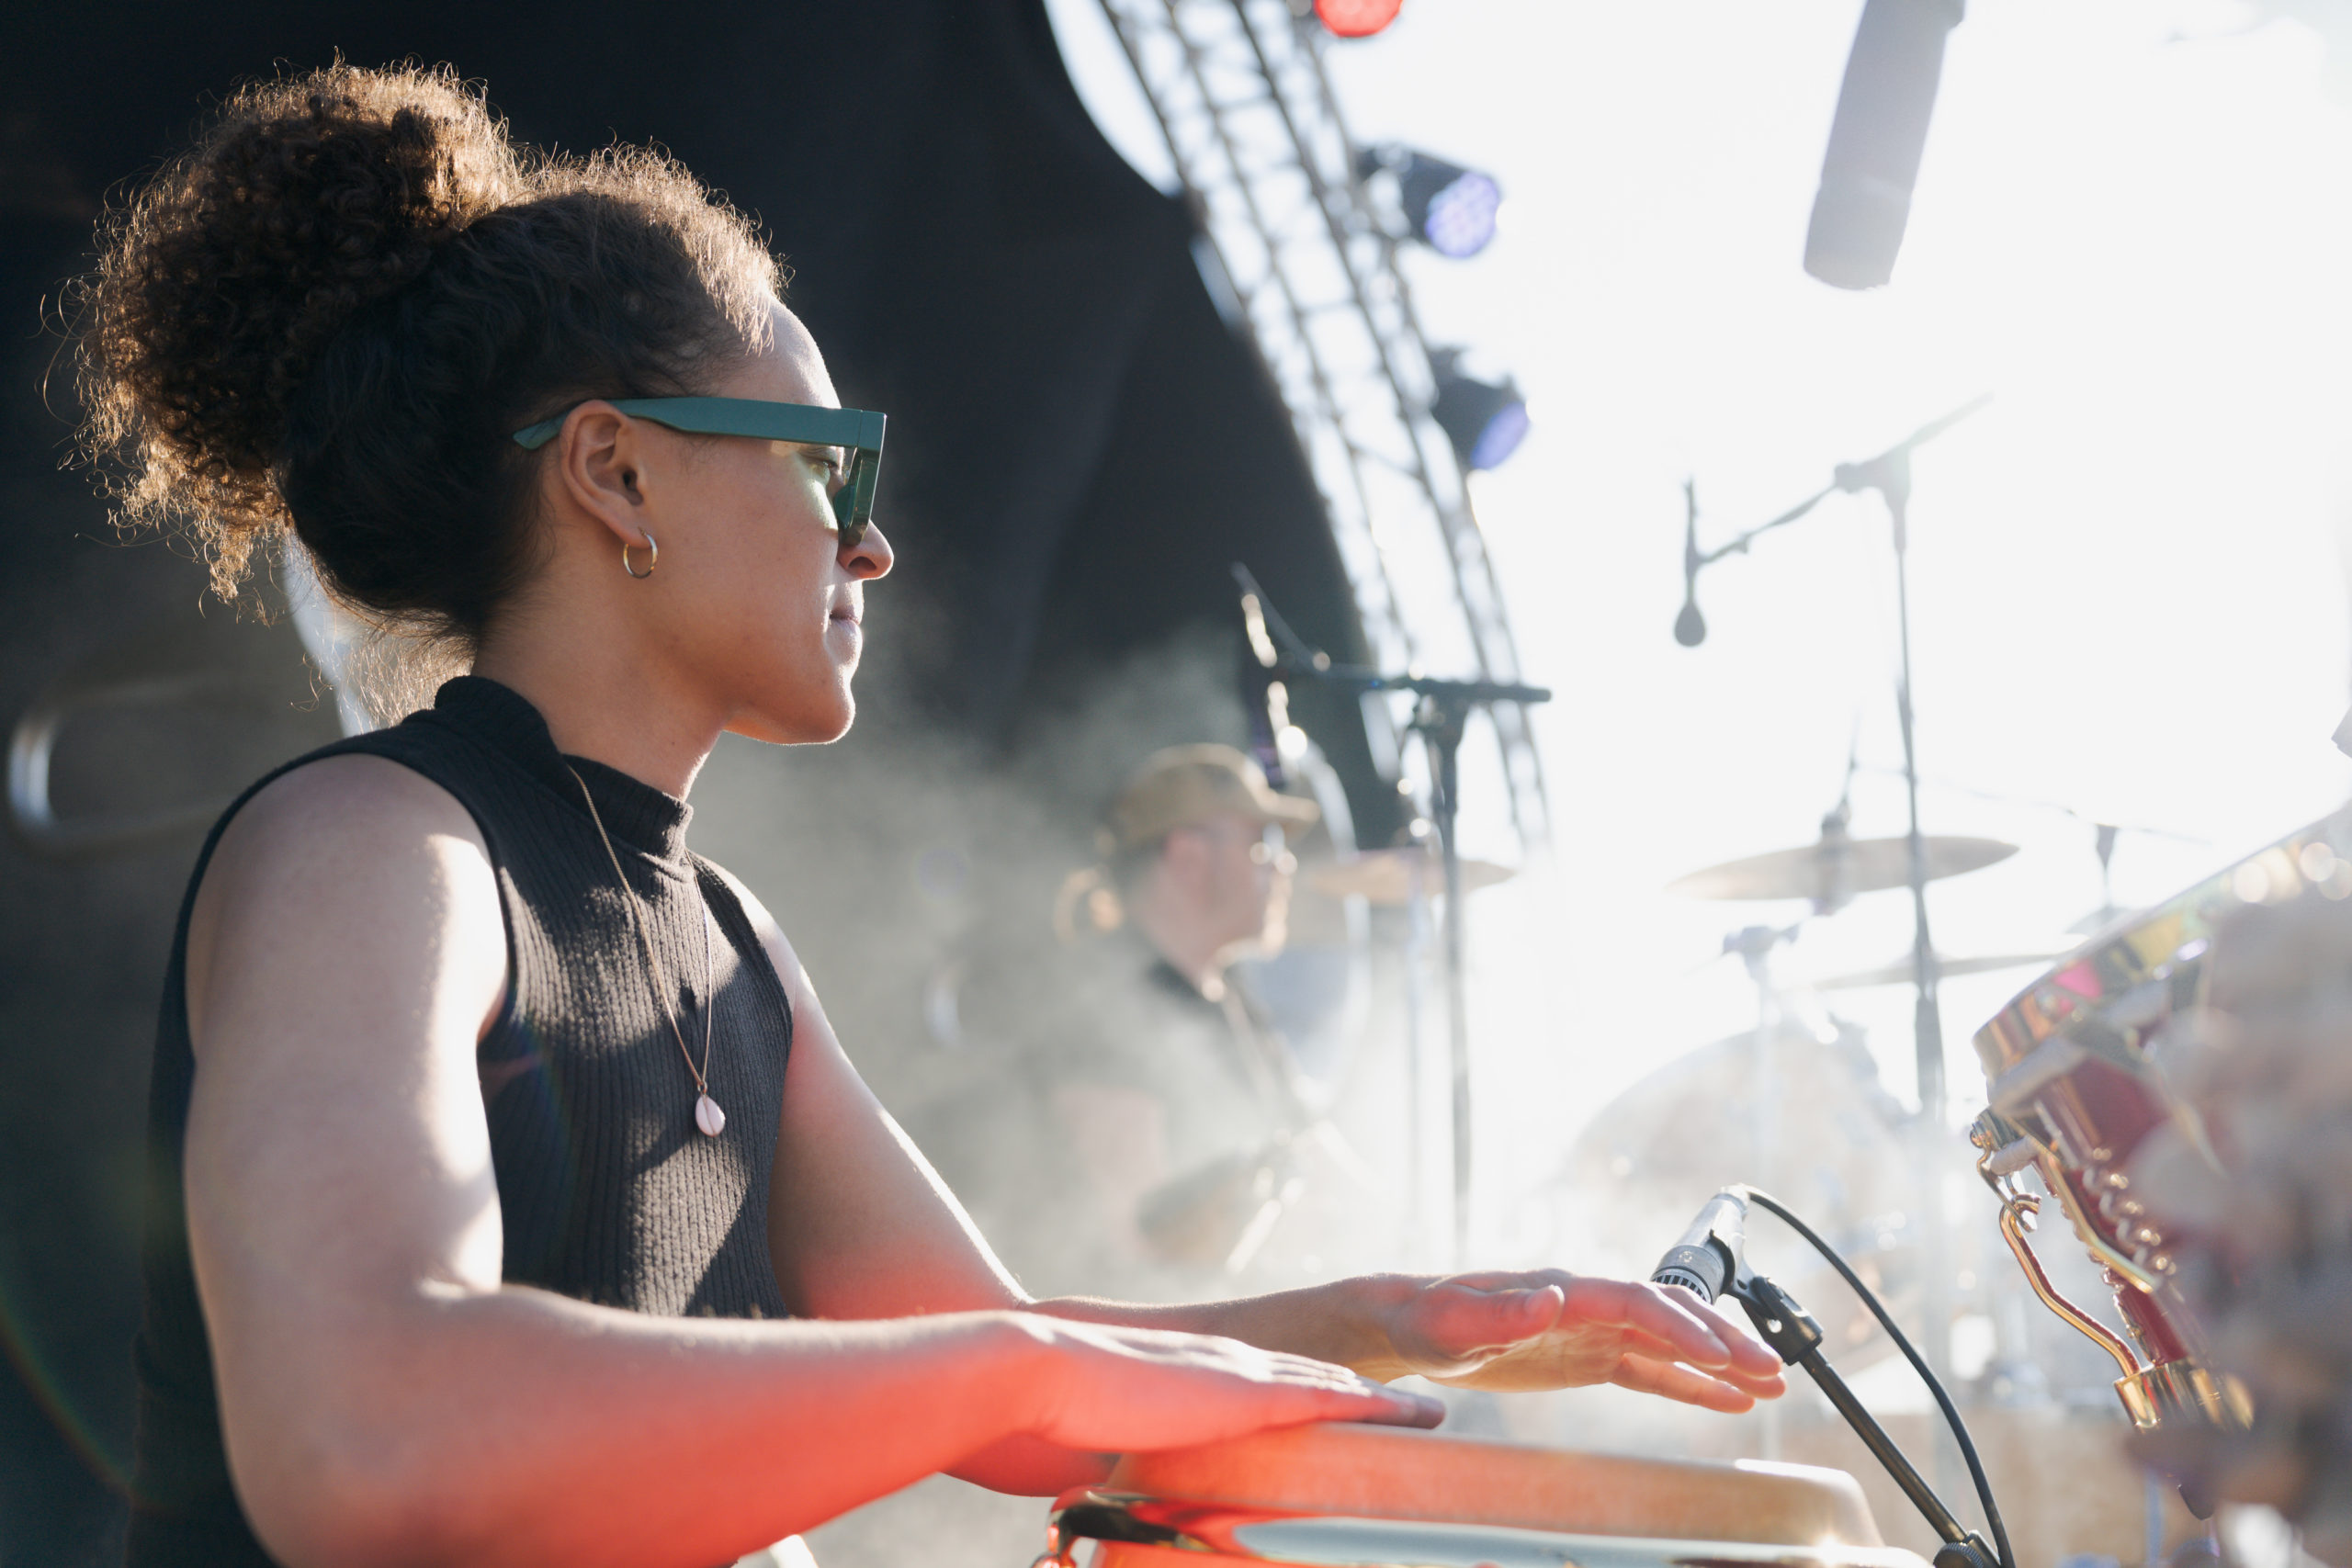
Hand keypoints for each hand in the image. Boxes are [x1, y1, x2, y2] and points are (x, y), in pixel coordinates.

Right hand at [1015, 1315, 1443, 1454]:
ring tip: (1426, 1414)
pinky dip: (1380, 1407)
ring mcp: (1245, 1373)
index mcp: (1198, 1373)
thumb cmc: (1059, 1409)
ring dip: (1381, 1401)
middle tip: (1410, 1410)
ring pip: (1335, 1385)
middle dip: (1362, 1394)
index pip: (1272, 1381)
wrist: (1045, 1371)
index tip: (1347, 1405)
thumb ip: (1133, 1452)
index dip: (1313, 1391)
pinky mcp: (1254, 1393)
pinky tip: (1416, 1416)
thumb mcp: (1109, 1434)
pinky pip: (1336, 1400)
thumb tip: (1117, 1492)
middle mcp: (1231, 1362)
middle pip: (1315, 1376)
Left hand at [1368, 1271, 1785, 1411]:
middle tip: (1773, 1370)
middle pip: (1669, 1316)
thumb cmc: (1426, 1319)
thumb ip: (1500, 1313)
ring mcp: (1592, 1330)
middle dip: (1723, 1341)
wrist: (1410, 1323)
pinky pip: (1651, 1370)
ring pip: (1671, 1342)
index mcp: (1561, 1291)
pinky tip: (1730, 1401)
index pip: (1635, 1302)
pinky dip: (1691, 1384)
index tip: (1722, 1352)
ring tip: (1774, 1384)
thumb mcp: (1452, 1323)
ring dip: (1722, 1362)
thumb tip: (1553, 1296)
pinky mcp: (1588, 1357)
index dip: (1681, 1325)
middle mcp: (1586, 1303)